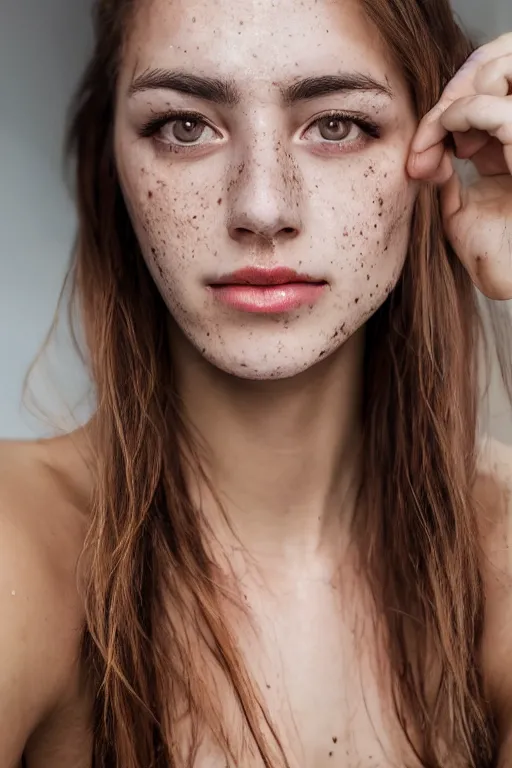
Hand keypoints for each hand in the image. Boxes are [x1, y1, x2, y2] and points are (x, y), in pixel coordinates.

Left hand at [408, 33, 511, 299]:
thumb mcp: (458, 209)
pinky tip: (442, 146)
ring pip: (497, 73)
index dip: (446, 110)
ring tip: (434, 142)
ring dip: (452, 101)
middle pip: (494, 72)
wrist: (511, 281)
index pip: (482, 97)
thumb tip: (427, 154)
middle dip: (448, 96)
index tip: (418, 152)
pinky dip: (458, 116)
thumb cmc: (491, 255)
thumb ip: (445, 176)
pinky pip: (494, 106)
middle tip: (423, 139)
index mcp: (511, 146)